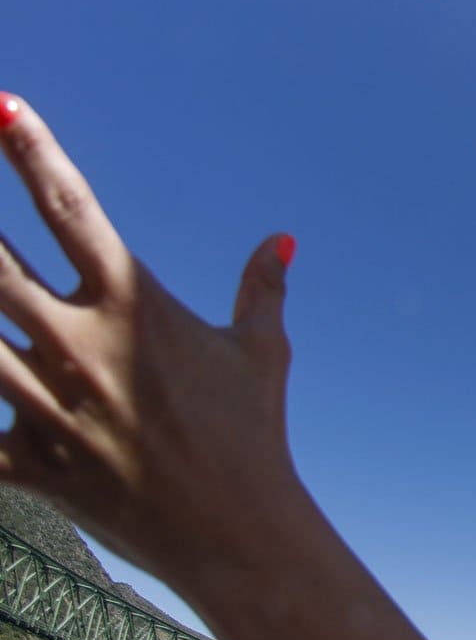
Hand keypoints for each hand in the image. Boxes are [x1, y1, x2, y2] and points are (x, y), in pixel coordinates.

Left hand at [0, 94, 298, 580]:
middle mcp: (76, 342)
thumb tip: (283, 240)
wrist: (237, 533)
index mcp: (131, 302)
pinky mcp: (26, 463)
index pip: (67, 203)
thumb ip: (262, 288)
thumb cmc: (253, 435)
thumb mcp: (261, 354)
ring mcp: (43, 404)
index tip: (2, 106)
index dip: (28, 147)